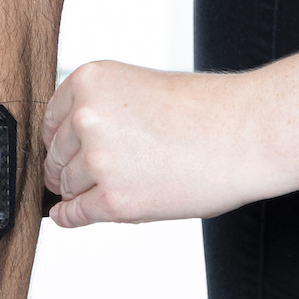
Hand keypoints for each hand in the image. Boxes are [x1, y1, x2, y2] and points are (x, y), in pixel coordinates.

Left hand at [42, 61, 285, 227]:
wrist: (247, 134)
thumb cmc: (206, 111)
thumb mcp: (137, 88)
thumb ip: (100, 109)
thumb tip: (69, 143)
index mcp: (90, 81)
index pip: (51, 119)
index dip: (60, 139)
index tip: (63, 150)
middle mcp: (87, 117)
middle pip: (56, 154)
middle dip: (68, 166)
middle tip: (85, 173)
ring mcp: (99, 161)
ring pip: (66, 185)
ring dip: (78, 190)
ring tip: (108, 186)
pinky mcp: (115, 200)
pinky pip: (75, 214)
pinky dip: (68, 217)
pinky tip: (66, 216)